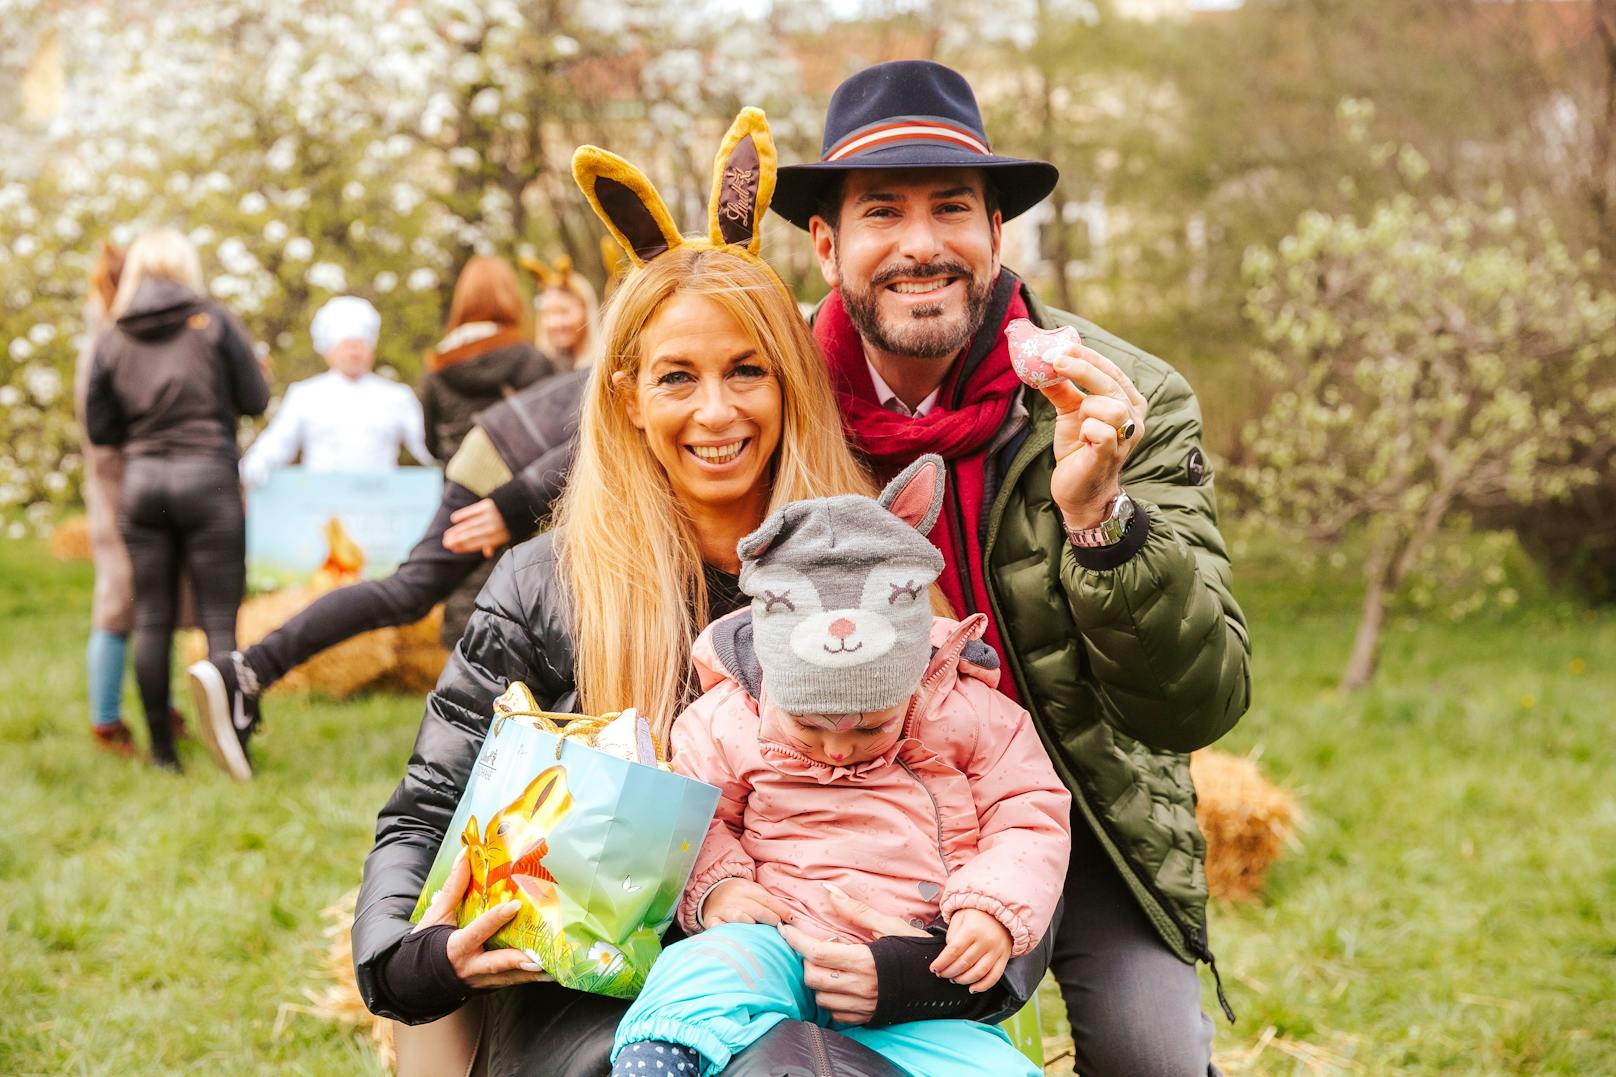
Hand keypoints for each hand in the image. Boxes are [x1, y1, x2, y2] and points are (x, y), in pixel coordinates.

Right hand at [414, 851, 551, 989]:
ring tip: (553, 969)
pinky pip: (511, 982)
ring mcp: (481, 980)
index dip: (495, 919)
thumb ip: (454, 886)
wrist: (419, 977)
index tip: (515, 906)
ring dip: (531, 975)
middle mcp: (470, 966)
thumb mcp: (437, 915)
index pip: (477, 931)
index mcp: (456, 947)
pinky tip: (549, 973)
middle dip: (517, 963)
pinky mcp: (488, 985)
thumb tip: (465, 854)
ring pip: (509, 978)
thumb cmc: (428, 943)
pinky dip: (529, 978)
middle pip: (496, 965)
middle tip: (539, 959)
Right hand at [442, 498, 510, 557]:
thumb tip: (487, 553)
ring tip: (447, 535)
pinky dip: (463, 514)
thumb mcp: (508, 534)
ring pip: (470, 524)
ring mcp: (491, 515)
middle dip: (457, 539)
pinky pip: (472, 510)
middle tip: (445, 543)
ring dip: (457, 530)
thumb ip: (496, 543)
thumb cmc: (514, 521)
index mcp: (499, 537)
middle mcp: (494, 527)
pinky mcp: (488, 504)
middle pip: (472, 534)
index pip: (478, 543)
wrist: (524, 501)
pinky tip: (454, 519)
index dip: (465, 546)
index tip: (453, 548)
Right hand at [701, 878, 795, 926]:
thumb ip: (768, 902)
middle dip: (770, 918)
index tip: (791, 919)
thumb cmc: (739, 896)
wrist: (710, 892)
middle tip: (779, 927)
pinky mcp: (711, 920)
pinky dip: (725, 930)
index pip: (766, 899)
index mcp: (746, 889)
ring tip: (760, 933)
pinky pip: (718, 927)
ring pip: (739, 917)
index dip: (780, 909)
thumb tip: (789, 917)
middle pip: (755, 909)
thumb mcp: (752, 891)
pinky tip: (734, 935)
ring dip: (750, 924)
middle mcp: (734, 898)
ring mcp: (722, 910)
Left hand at [777, 883, 926, 1024]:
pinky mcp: (866, 1019)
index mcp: (865, 960)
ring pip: (820, 998)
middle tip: (815, 948)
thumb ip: (856, 910)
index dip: (796, 940)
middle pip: (812, 977)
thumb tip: (829, 890)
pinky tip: (841, 986)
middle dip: (807, 961)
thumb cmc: (915, 950)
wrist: (941, 986)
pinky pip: (835, 1015)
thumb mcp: (889, 926)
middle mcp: (861, 987)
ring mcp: (863, 1006)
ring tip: (830, 967)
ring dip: (818, 981)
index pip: (816, 952)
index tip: (786, 929)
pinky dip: (832, 1000)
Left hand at [930, 908, 1011, 993]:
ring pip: (978, 972)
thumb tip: (948, 956)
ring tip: (954, 979)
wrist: (1000, 911)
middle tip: (942, 974)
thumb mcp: (959, 918)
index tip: (934, 968)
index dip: (941, 962)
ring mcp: (996, 950)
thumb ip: (952, 935)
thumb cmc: (976, 915)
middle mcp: (986, 941)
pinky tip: (972, 988)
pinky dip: (983, 986)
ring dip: (963, 980)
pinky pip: (994, 976)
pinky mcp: (1004, 958)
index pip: (953, 951)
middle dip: (949, 972)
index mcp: (972, 930)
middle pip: (964, 963)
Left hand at [1035, 343, 1148, 529]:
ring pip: (1108, 406)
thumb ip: (1062, 388)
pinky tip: (1083, 441)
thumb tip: (1043, 363)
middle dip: (1082, 369)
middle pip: (1110, 384)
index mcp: (1129, 402)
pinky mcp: (1112, 455)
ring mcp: (1126, 438)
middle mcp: (1134, 418)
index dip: (1089, 358)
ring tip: (1079, 423)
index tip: (1064, 348)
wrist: (1079, 491)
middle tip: (1056, 360)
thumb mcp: (1070, 413)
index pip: (1112, 371)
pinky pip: (1100, 430)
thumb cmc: (1079, 449)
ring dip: (1086, 409)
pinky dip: (1086, 430)